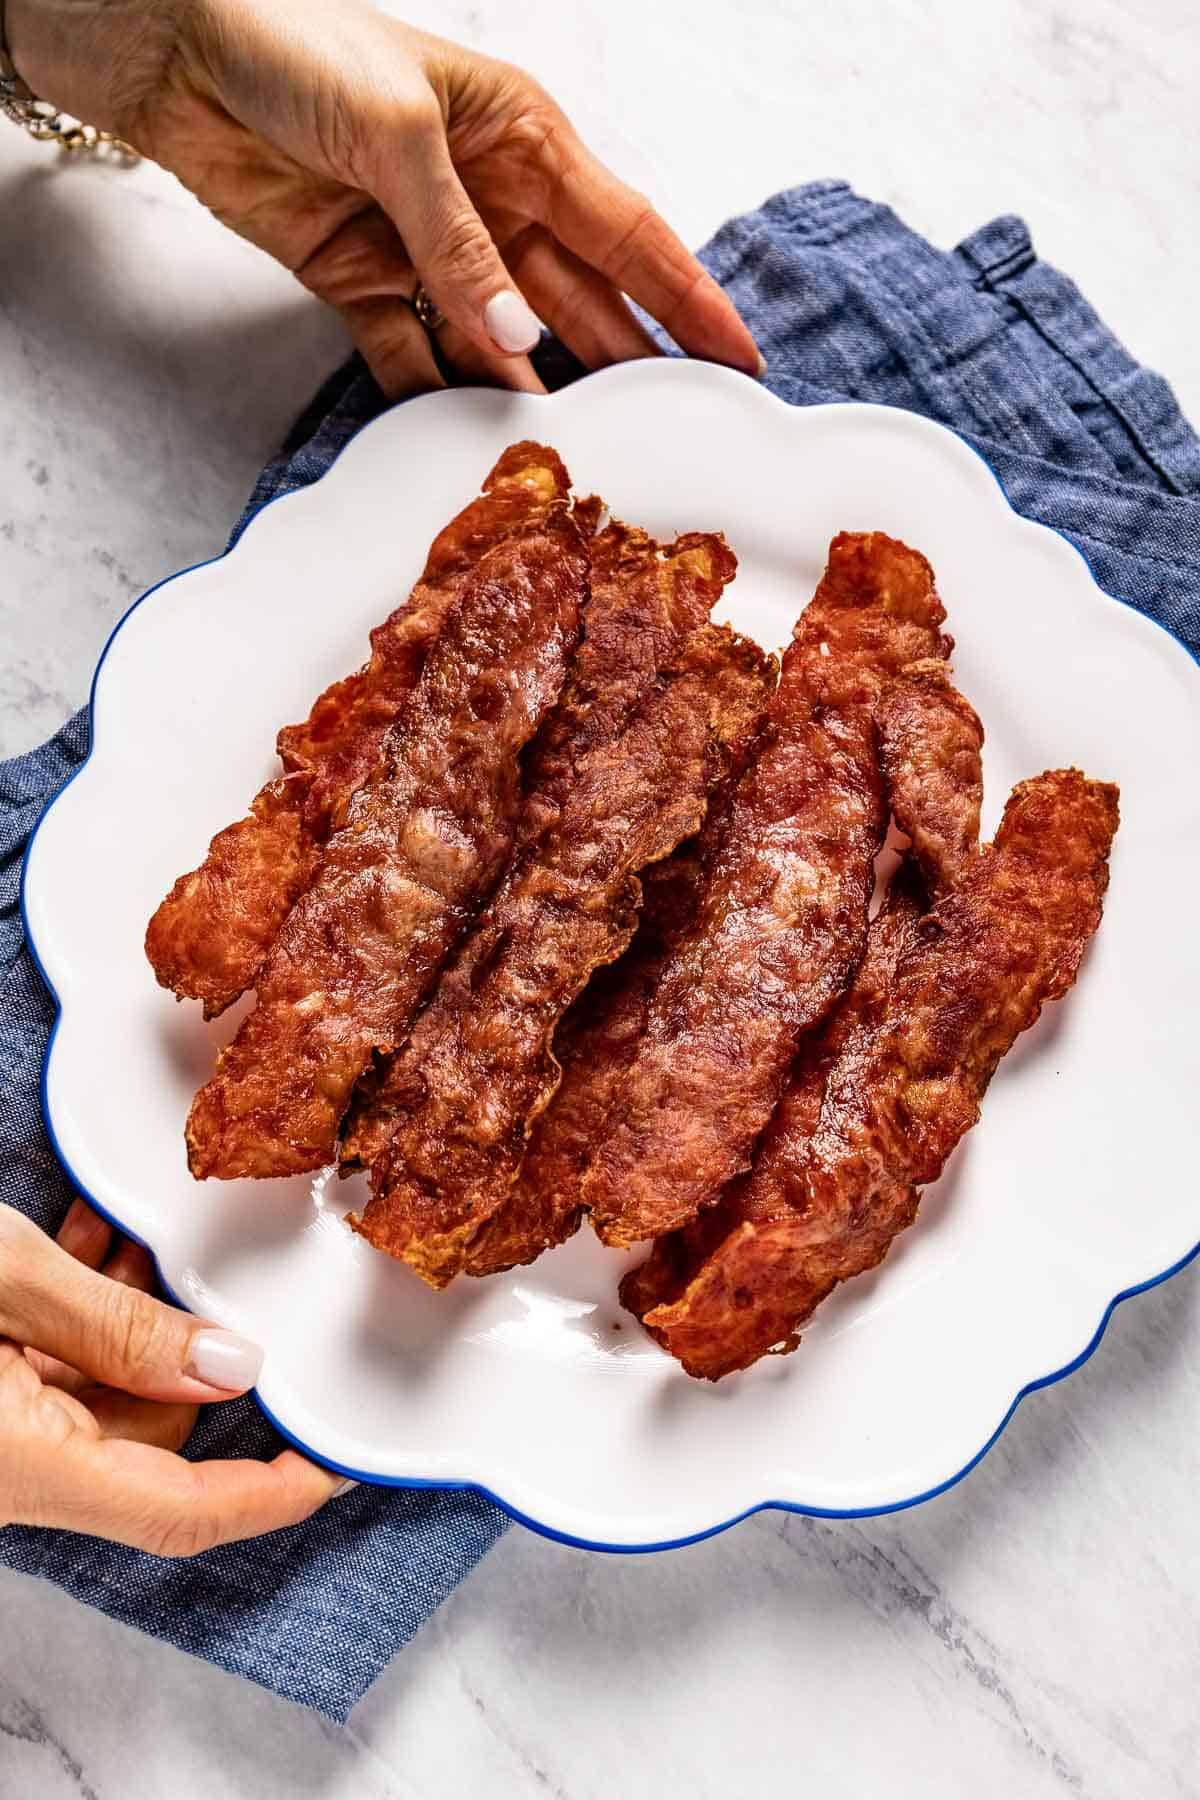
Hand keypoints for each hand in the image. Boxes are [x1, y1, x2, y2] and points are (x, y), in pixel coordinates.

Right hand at [0, 1199, 342, 1553]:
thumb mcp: (6, 1280)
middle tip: (187, 1261)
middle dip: (185, 1343)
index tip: (337, 1462)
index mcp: (28, 1469)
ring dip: (129, 1315)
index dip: (273, 1492)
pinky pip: (58, 1377)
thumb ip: (120, 1326)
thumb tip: (230, 1364)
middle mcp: (15, 1476)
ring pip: (107, 1395)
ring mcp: (0, 1445)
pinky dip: (81, 1319)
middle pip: (151, 1432)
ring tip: (124, 1234)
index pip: (181, 1511)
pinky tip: (87, 1249)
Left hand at [8, 0, 761, 396]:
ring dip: (533, 392)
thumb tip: (521, 343)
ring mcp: (428, 249)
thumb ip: (460, 247)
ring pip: (503, 338)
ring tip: (575, 454)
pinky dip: (434, 393)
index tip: (738, 359)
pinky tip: (467, 437)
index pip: (630, 233)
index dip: (688, 299)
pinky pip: (414, 353)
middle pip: (579, 299)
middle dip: (626, 362)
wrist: (174, 51)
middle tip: (671, 434)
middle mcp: (489, 200)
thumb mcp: (400, 135)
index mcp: (525, 141)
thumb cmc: (299, 45)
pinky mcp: (363, 282)